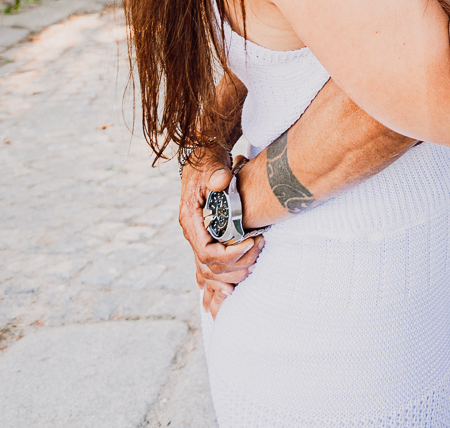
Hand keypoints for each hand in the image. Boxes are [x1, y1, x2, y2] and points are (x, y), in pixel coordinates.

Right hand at [179, 154, 263, 317]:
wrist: (202, 160)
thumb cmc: (208, 162)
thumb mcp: (211, 164)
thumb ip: (215, 173)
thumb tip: (221, 181)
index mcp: (190, 219)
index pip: (207, 251)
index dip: (231, 254)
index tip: (252, 242)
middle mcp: (192, 232)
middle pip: (210, 267)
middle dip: (237, 265)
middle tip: (259, 250)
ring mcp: (198, 238)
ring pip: (209, 272)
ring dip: (232, 274)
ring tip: (254, 265)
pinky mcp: (206, 239)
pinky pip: (209, 268)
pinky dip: (221, 279)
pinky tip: (231, 289)